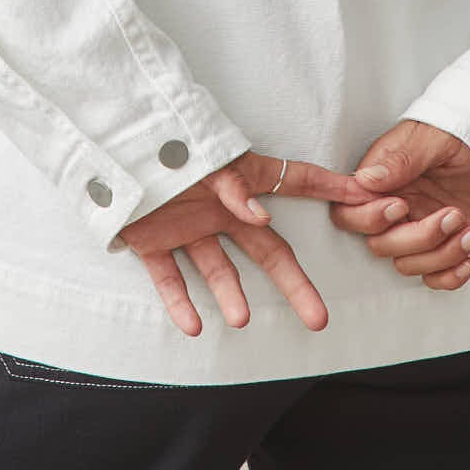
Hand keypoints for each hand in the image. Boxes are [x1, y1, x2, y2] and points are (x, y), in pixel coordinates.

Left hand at [116, 150, 387, 336]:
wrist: (104, 143)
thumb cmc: (161, 142)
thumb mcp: (205, 159)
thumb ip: (233, 189)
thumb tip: (261, 217)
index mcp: (240, 179)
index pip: (295, 183)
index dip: (329, 190)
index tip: (366, 200)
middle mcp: (221, 209)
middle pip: (267, 250)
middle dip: (294, 283)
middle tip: (318, 318)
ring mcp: (187, 227)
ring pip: (217, 269)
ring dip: (230, 296)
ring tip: (241, 320)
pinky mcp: (151, 242)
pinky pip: (169, 278)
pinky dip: (180, 303)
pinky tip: (193, 327)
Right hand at [329, 119, 469, 290]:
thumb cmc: (467, 131)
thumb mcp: (435, 138)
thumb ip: (402, 159)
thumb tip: (366, 178)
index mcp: (384, 178)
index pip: (351, 211)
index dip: (370, 218)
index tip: (401, 207)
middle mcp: (397, 205)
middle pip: (380, 244)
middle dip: (417, 238)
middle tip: (451, 215)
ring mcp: (420, 227)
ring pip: (408, 263)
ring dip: (441, 255)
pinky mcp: (445, 244)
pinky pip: (434, 276)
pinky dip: (450, 276)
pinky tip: (469, 259)